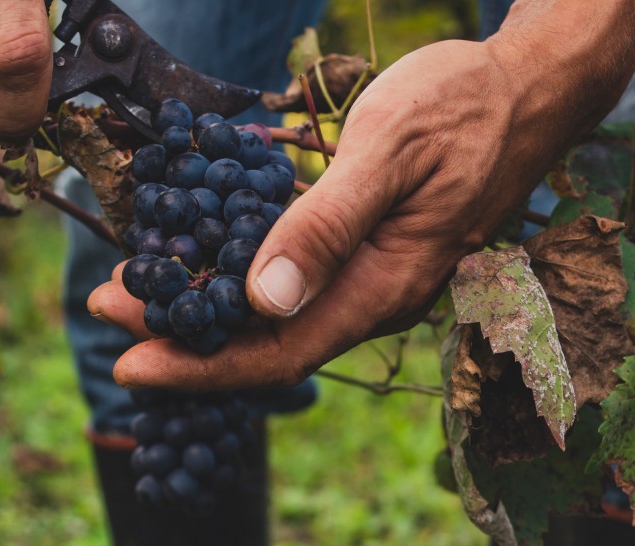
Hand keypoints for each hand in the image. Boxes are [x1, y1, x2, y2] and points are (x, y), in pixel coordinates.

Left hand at [88, 1, 634, 390]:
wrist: (526, 91)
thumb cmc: (463, 110)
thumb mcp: (387, 153)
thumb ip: (327, 226)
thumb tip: (264, 300)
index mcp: (384, 286)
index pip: (280, 351)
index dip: (200, 365)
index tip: (125, 361)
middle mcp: (379, 295)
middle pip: (273, 342)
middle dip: (188, 338)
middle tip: (108, 309)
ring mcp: (378, 275)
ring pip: (284, 317)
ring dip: (211, 309)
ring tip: (140, 289)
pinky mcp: (373, 249)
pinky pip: (301, 284)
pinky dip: (244, 279)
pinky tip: (206, 258)